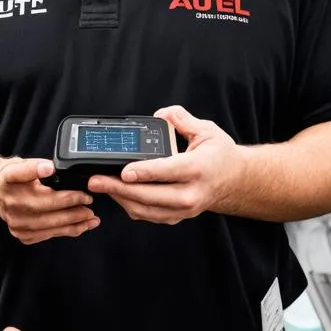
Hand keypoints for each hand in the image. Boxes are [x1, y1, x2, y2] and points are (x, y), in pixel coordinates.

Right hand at [0, 156, 99, 244]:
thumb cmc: (9, 176)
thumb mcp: (18, 163)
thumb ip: (34, 165)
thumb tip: (52, 168)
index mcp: (7, 179)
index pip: (20, 173)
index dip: (36, 169)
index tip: (51, 168)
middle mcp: (9, 202)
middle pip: (43, 205)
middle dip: (70, 205)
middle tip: (89, 201)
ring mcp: (15, 222)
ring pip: (48, 224)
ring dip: (73, 222)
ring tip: (91, 218)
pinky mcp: (21, 234)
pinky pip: (48, 235)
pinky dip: (66, 231)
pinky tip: (80, 226)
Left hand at [88, 105, 246, 224]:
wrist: (234, 181)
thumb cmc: (219, 155)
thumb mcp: (206, 130)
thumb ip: (181, 119)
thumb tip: (161, 114)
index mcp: (198, 169)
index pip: (167, 172)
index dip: (144, 172)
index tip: (124, 170)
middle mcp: (191, 193)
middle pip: (150, 196)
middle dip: (119, 189)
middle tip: (96, 180)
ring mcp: (184, 209)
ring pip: (146, 210)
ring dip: (120, 198)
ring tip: (101, 185)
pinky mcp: (176, 216)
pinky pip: (148, 215)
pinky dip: (130, 206)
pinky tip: (117, 193)